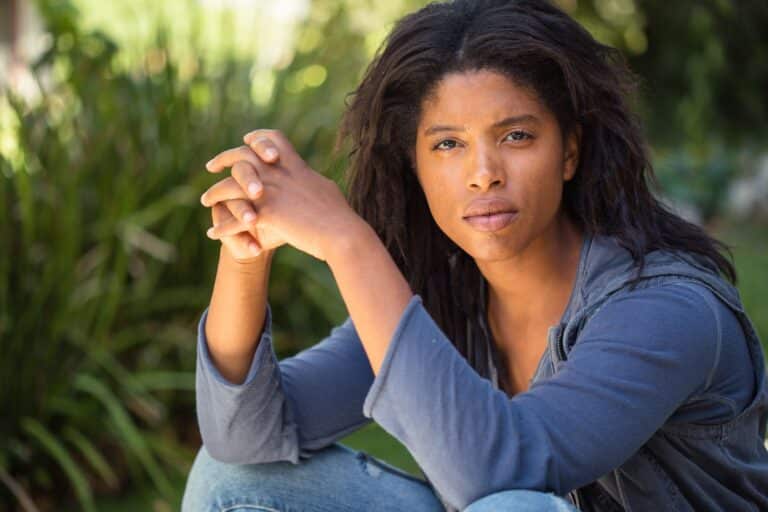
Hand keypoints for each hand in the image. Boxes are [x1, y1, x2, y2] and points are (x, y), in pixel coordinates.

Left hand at [203, 129, 363, 261]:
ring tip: (206, 201)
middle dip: (223, 158)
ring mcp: (272, 192)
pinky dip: (222, 227)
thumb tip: (314, 180)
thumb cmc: (340, 217)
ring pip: (231, 185)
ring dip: (214, 193)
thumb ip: (312, 182)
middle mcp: (280, 174)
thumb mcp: (326, 191)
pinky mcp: (267, 213)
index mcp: (296, 167)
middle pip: (243, 155)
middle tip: (210, 166)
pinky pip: (234, 218)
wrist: (343, 234)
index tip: (244, 141)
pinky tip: (212, 234)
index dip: (257, 138)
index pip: (273, 139)